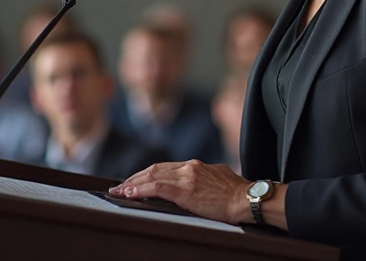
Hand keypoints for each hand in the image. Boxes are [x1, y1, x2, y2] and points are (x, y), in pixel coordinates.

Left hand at [109, 160, 250, 224]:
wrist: (246, 199)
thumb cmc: (237, 194)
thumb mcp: (218, 179)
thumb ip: (203, 179)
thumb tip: (196, 186)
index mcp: (196, 165)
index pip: (164, 167)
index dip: (147, 174)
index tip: (135, 181)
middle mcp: (189, 167)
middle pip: (154, 169)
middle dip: (135, 178)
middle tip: (120, 186)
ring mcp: (186, 177)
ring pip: (152, 176)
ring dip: (132, 184)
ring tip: (119, 190)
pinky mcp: (185, 190)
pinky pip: (156, 188)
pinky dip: (140, 190)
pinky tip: (129, 193)